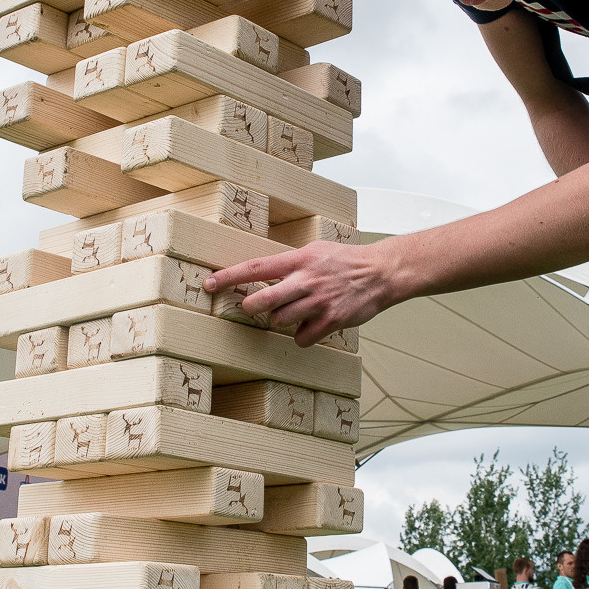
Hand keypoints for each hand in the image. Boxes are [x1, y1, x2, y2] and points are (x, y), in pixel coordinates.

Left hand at [203, 240, 404, 346]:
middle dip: (251, 307)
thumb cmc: (345, 261)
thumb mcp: (314, 251)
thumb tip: (262, 274)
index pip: (255, 268)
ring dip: (282, 320)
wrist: (380, 273)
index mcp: (299, 260)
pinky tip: (312, 325)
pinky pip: (302, 338)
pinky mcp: (331, 321)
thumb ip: (289, 263)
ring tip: (296, 311)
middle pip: (263, 300)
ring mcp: (318, 302)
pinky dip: (303, 335)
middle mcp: (306, 280)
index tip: (209, 283)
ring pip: (280, 321)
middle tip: (251, 307)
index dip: (228, 276)